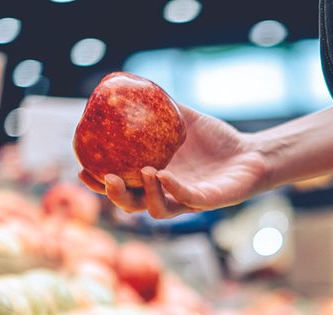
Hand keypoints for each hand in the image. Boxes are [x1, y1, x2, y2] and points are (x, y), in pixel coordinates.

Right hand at [79, 104, 269, 218]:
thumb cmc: (216, 141)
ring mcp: (187, 201)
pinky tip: (165, 175)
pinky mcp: (208, 203)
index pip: (121, 186)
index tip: (81, 169)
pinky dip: (174, 190)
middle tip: (104, 177)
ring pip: (157, 210)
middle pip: (133, 206)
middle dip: (115, 196)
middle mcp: (168, 194)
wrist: (251, 154)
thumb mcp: (183, 120)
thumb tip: (131, 86)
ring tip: (142, 171)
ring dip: (145, 194)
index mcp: (155, 178)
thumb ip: (160, 107)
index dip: (99, 183)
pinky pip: (187, 201)